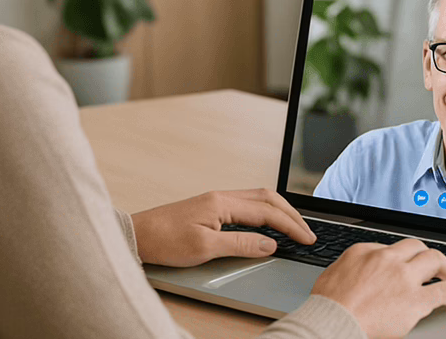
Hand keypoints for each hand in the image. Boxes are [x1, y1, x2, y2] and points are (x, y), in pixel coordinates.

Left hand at [129, 188, 315, 266]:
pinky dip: (265, 213)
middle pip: (268, 198)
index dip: (291, 226)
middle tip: (308, 232)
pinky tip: (268, 224)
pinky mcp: (211, 208)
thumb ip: (240, 244)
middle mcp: (222, 197)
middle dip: (291, 214)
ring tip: (295, 227)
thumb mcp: (204, 248)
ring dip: (279, 211)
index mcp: (222, 202)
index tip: (307, 239)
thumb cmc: (164, 240)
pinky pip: (247, 205)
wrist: (137, 235)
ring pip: (258, 199)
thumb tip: (270, 244)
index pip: (267, 211)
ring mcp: (216, 200)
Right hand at [311, 239, 445, 338]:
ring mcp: (404, 278)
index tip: (406, 266)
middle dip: (428, 256)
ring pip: (435, 261)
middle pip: (417, 248)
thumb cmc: (328, 305)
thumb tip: (358, 269)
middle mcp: (388, 259)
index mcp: (366, 251)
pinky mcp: (416, 300)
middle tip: (434, 266)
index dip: (401, 259)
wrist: (332, 322)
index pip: (392, 248)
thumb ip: (352, 266)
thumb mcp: (333, 273)